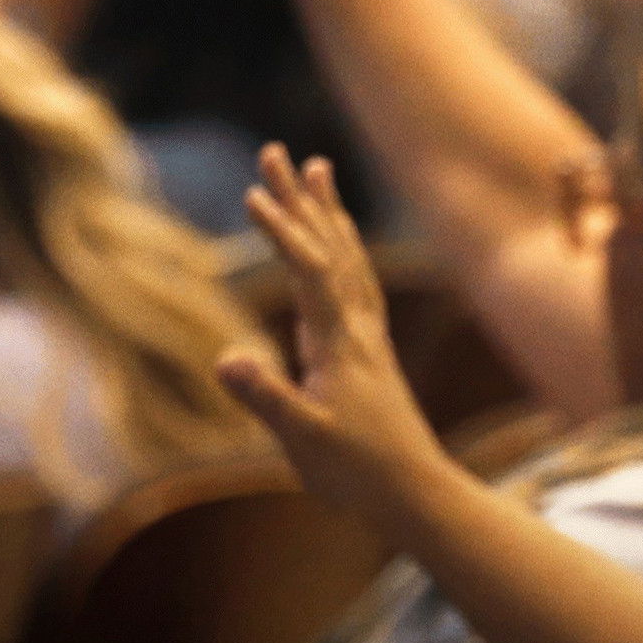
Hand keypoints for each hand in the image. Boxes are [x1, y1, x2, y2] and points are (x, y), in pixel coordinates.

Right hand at [217, 141, 435, 509]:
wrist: (415, 492)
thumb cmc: (357, 471)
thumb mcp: (303, 438)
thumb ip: (266, 396)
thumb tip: (226, 358)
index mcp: (340, 342)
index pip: (309, 269)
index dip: (283, 229)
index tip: (253, 193)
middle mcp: (358, 327)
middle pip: (329, 246)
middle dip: (300, 198)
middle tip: (276, 150)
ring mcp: (366, 336)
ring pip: (347, 257)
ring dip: (327, 212)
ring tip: (319, 169)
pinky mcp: (367, 351)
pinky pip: (354, 282)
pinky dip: (341, 251)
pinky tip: (334, 247)